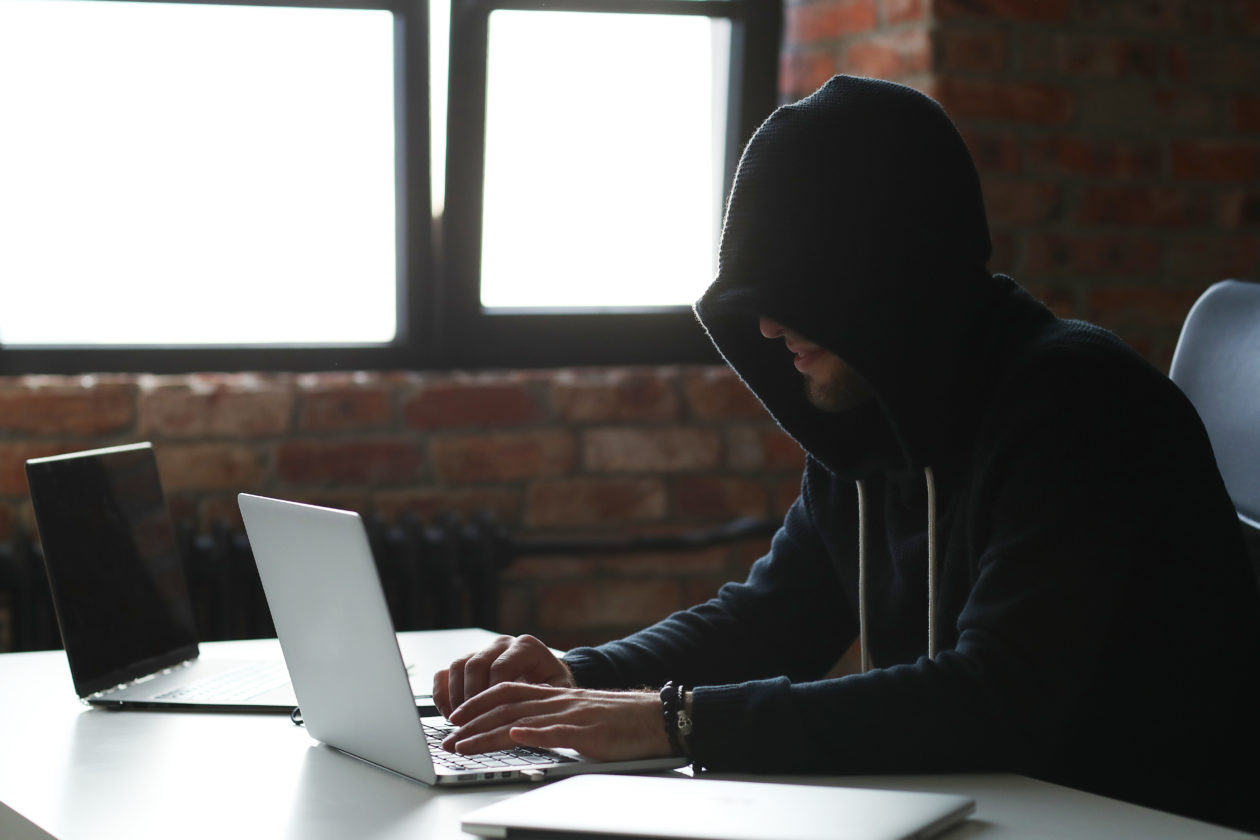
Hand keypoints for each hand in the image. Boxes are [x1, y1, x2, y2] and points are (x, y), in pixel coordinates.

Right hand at [432, 634, 575, 718]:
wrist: (548, 678)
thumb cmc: (554, 686)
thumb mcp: (560, 689)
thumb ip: (549, 693)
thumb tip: (535, 701)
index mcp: (526, 647)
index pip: (500, 667)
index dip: (490, 694)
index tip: (488, 718)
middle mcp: (503, 644)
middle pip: (475, 665)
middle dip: (470, 698)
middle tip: (470, 725)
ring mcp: (483, 651)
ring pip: (458, 666)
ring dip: (455, 697)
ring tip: (460, 723)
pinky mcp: (468, 662)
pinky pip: (445, 672)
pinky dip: (442, 693)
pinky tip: (448, 714)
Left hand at [442, 682, 672, 761]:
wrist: (658, 717)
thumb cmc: (621, 721)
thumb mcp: (580, 715)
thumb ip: (553, 720)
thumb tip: (522, 732)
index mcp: (556, 697)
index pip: (508, 692)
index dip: (479, 701)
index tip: (456, 716)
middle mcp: (559, 702)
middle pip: (506, 708)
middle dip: (472, 724)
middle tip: (448, 740)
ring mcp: (573, 716)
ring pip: (523, 720)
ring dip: (489, 733)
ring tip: (465, 744)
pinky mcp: (590, 733)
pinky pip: (558, 731)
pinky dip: (535, 734)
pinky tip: (517, 736)